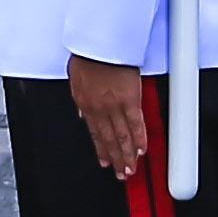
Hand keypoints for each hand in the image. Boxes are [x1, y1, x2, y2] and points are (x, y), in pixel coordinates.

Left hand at [69, 52, 152, 180]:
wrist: (97, 43)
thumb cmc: (88, 55)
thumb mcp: (75, 80)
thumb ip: (80, 100)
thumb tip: (82, 115)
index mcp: (85, 105)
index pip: (95, 134)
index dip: (101, 150)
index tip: (105, 161)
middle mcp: (99, 110)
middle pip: (109, 140)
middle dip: (116, 159)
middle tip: (121, 173)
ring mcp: (114, 106)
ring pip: (122, 136)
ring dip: (127, 155)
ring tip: (131, 168)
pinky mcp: (130, 99)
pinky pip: (136, 123)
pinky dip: (139, 138)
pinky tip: (142, 149)